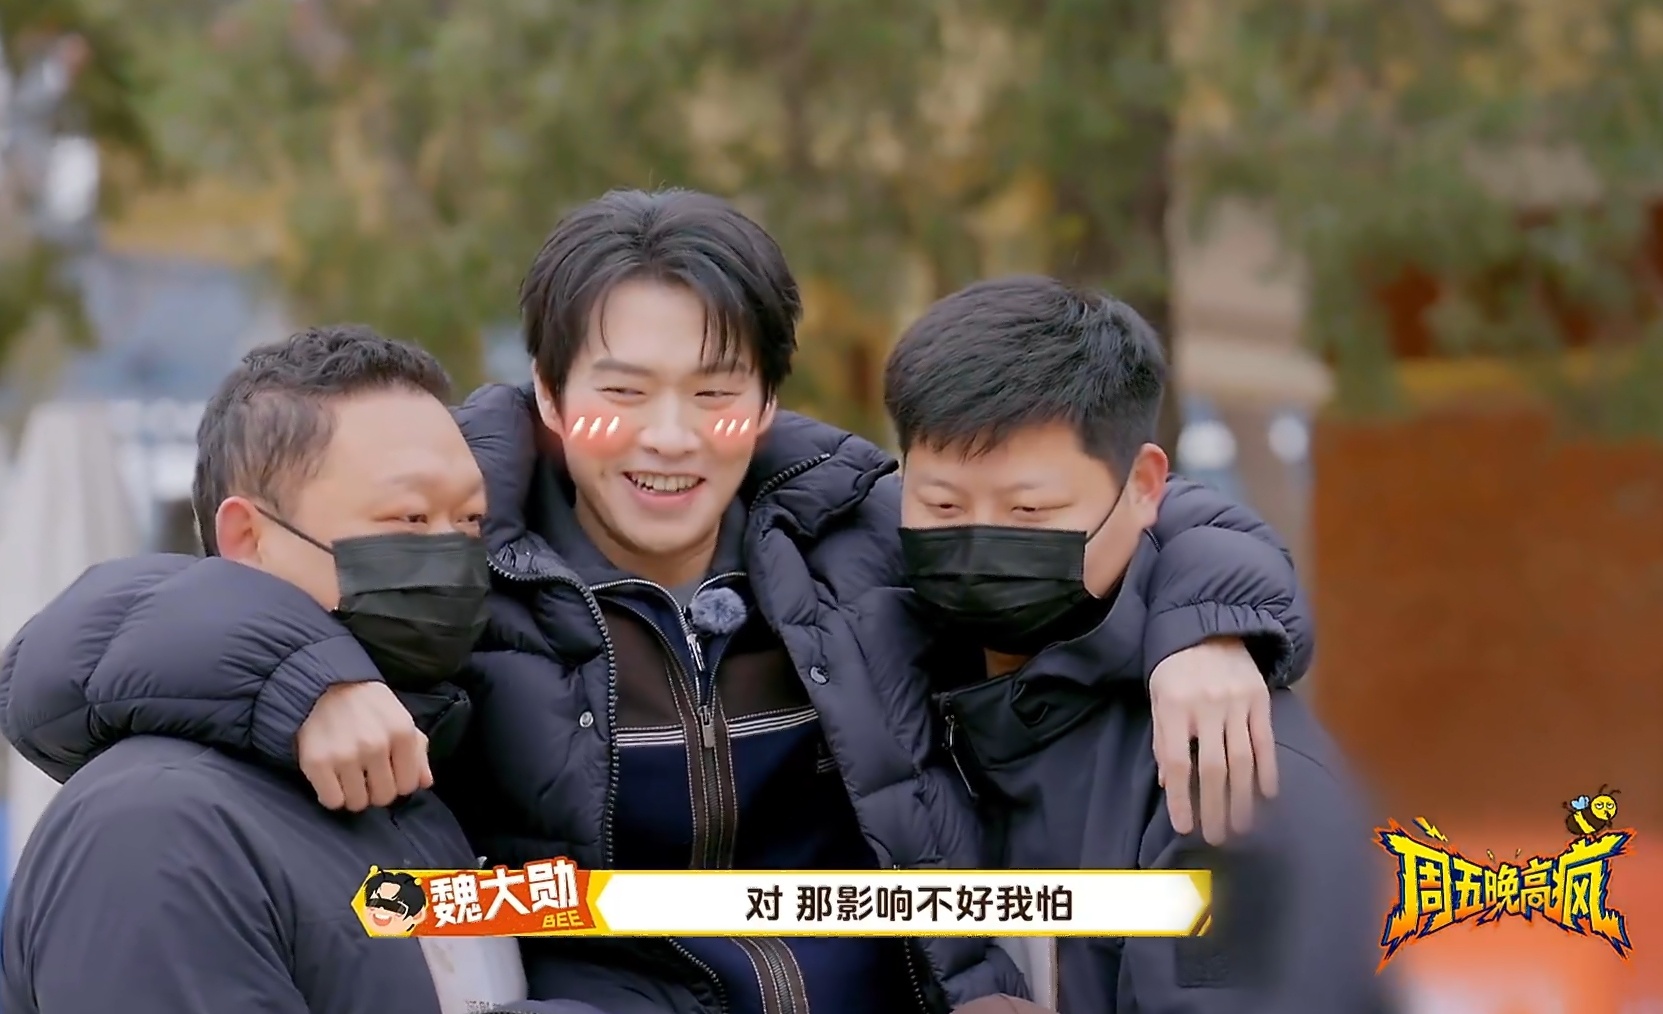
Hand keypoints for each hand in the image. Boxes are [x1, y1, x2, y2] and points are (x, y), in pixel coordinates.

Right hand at [296, 682, 431, 810]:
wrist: (326, 686)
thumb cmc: (369, 706)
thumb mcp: (401, 719)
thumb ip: (417, 751)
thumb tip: (425, 782)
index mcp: (402, 733)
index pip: (408, 785)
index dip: (398, 782)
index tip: (388, 771)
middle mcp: (375, 745)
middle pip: (384, 797)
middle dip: (376, 789)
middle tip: (366, 773)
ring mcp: (345, 755)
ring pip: (358, 803)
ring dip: (354, 794)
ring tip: (349, 775)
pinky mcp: (316, 762)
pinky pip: (332, 801)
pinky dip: (332, 795)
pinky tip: (332, 778)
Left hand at [1149, 638, 1277, 844]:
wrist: (1210, 628)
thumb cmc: (1176, 669)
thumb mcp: (1158, 697)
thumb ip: (1162, 738)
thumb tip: (1168, 784)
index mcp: (1174, 706)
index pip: (1176, 761)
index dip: (1180, 798)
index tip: (1185, 827)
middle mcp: (1206, 705)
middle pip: (1211, 767)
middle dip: (1214, 806)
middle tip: (1216, 836)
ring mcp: (1236, 702)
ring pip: (1241, 759)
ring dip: (1242, 797)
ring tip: (1241, 826)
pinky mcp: (1260, 699)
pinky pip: (1264, 741)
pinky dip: (1267, 770)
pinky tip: (1267, 795)